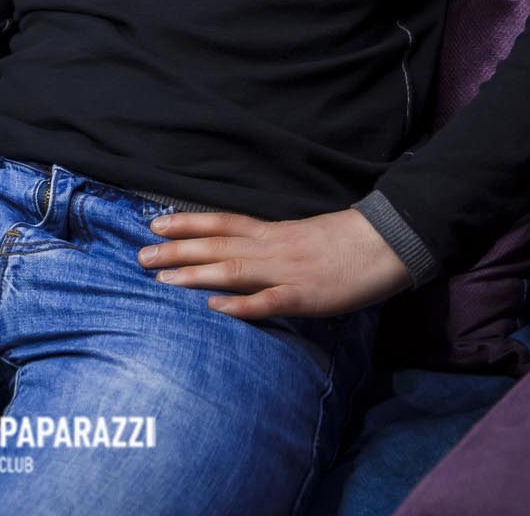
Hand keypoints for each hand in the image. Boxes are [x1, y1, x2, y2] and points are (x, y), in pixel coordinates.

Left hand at [135, 207, 412, 319]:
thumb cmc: (344, 242)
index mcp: (272, 231)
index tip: (154, 222)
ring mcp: (287, 271)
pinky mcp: (305, 296)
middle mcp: (272, 247)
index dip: (186, 222)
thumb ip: (271, 242)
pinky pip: (268, 301)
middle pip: (216, 246)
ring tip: (162, 278)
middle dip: (177, 250)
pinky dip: (241, 305)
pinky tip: (215, 308)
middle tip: (141, 255)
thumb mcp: (301, 235)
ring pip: (233, 270)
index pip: (221, 222)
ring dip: (195, 274)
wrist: (387, 243)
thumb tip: (239, 250)